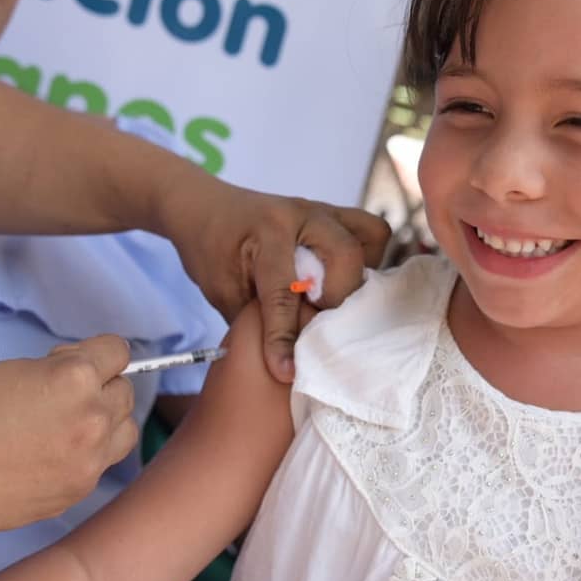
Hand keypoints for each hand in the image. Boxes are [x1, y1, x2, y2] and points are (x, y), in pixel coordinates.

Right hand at [0, 336, 136, 544]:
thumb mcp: (20, 371)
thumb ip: (65, 370)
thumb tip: (91, 373)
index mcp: (76, 378)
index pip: (119, 352)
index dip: (99, 354)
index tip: (84, 360)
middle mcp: (92, 418)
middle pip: (124, 392)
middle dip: (101, 387)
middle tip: (62, 395)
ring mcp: (89, 460)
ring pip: (126, 430)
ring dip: (106, 423)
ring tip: (67, 425)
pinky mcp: (78, 490)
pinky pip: (103, 462)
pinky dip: (88, 454)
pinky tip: (52, 453)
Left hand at [156, 175, 388, 382]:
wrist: (207, 208)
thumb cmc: (212, 251)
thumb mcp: (222, 291)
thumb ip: (258, 320)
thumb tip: (292, 361)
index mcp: (266, 232)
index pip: (283, 291)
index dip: (284, 337)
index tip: (287, 372)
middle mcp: (301, 214)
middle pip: (345, 255)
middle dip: (338, 298)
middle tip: (319, 322)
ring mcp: (324, 211)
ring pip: (370, 237)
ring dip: (360, 275)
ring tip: (338, 299)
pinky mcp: (336, 215)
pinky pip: (372, 232)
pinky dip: (370, 258)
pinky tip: (346, 281)